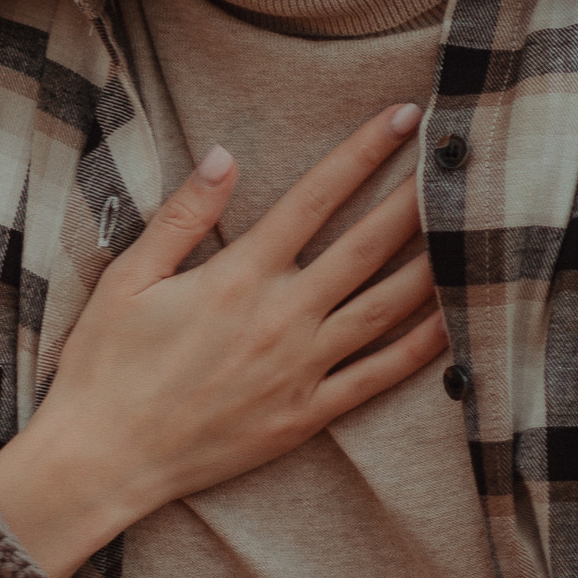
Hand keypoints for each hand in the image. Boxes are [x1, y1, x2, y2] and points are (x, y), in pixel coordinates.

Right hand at [0, 103, 445, 577]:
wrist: (102, 461)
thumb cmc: (104, 368)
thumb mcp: (127, 280)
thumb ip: (184, 216)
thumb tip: (225, 154)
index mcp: (239, 276)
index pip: (316, 196)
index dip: (365, 150)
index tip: (405, 116)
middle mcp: (283, 316)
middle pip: (370, 244)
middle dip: (418, 195)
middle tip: (460, 160)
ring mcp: (302, 368)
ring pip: (388, 305)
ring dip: (435, 261)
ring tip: (475, 226)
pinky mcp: (307, 414)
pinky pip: (379, 375)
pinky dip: (423, 347)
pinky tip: (456, 319)